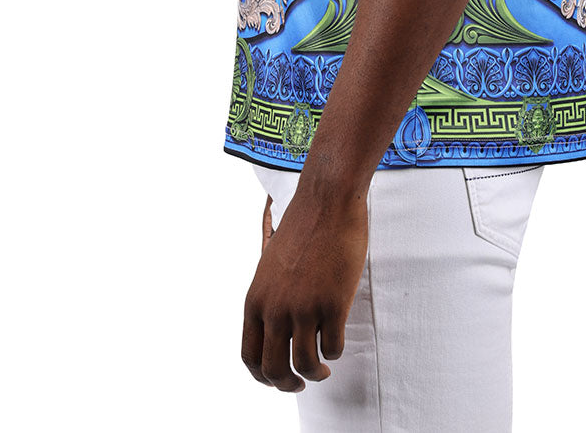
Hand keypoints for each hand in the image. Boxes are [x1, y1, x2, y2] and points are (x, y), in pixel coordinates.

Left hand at [241, 180, 368, 392]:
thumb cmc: (303, 227)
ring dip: (315, 373)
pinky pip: (333, 346)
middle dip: (287, 384)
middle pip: (274, 369)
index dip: (262, 377)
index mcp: (256, 299)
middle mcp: (275, 308)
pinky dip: (335, 351)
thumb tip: (278, 329)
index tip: (277, 380)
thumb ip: (271, 298)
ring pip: (305, 364)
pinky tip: (336, 341)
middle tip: (300, 384)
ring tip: (323, 369)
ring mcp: (304, 307)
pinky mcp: (333, 303)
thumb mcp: (271, 266)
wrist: (326, 201)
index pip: (249, 355)